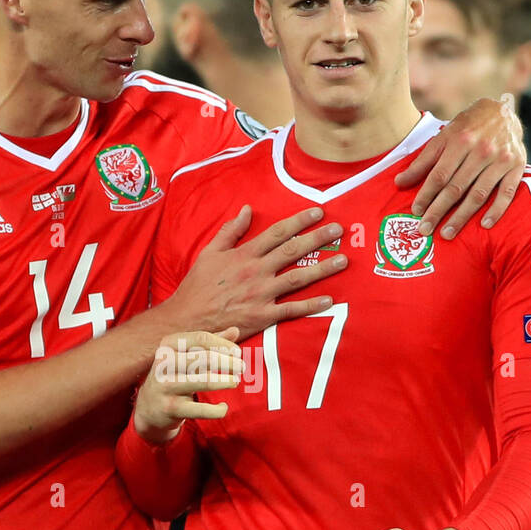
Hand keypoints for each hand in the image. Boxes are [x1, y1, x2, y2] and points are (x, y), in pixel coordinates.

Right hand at [133, 328, 243, 445]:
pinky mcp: (170, 408)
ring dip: (225, 381)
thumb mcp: (186, 356)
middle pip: (204, 358)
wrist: (149, 408)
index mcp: (169, 345)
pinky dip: (217, 409)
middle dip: (227, 362)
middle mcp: (164, 363)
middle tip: (242, 368)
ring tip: (235, 381)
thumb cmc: (174, 376)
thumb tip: (235, 330)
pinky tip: (223, 407)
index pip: (201, 339)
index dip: (223, 345)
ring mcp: (166, 386)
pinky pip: (200, 409)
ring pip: (203, 381)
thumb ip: (209, 344)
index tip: (238, 353)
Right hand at [166, 205, 346, 341]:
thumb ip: (230, 231)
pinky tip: (329, 299)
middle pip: (293, 251)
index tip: (318, 212)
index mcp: (244, 254)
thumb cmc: (197, 287)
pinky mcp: (263, 316)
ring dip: (323, 269)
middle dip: (318, 238)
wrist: (187, 319)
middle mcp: (256, 272)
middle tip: (338, 229)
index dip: (299, 221)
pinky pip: (292, 310)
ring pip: (298, 278)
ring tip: (343, 261)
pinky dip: (311, 305)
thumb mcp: (209, 253)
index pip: (277, 233)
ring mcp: (261, 294)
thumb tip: (246, 209)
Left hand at [396, 93, 525, 238]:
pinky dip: (496, 210)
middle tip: (425, 230)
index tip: (416, 211)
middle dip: (438, 211)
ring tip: (447, 233)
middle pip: (456, 187)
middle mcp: (481, 150)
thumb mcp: (444, 136)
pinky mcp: (517, 166)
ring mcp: (501, 159)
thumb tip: (399, 182)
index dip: (426, 194)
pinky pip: (507, 192)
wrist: (504, 112)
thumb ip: (423, 161)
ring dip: (462, 216)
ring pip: (478, 194)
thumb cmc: (468, 127)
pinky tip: (484, 225)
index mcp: (460, 140)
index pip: (439, 174)